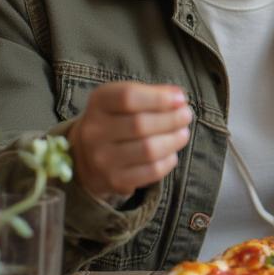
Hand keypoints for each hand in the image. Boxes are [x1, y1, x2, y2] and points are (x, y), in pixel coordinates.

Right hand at [70, 82, 191, 201]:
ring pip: (148, 150)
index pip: (127, 97)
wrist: (87, 155)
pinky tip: (171, 153)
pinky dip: (168, 161)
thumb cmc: (117, 118)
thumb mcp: (125, 98)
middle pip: (140, 124)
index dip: (159, 98)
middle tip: (186, 116)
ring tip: (183, 134)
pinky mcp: (114, 181)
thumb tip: (179, 97)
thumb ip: (152, 93)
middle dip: (172, 119)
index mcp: (98, 103)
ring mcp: (102, 159)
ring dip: (174, 140)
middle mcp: (94, 131)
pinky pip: (151, 171)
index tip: (181, 99)